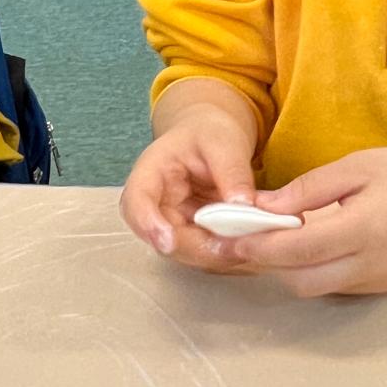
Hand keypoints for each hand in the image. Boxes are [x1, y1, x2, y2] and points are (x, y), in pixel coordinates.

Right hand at [120, 102, 257, 272]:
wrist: (210, 136)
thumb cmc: (209, 132)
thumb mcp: (223, 142)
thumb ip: (232, 171)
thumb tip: (242, 206)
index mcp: (150, 173)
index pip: (136, 202)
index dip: (148, 224)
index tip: (168, 241)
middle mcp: (154, 205)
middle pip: (162, 237)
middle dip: (198, 248)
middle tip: (236, 248)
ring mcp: (171, 223)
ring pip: (185, 251)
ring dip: (215, 254)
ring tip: (249, 246)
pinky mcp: (191, 235)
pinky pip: (204, 251)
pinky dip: (225, 252)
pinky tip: (249, 246)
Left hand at [225, 147, 386, 296]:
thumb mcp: (357, 166)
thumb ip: (309, 188)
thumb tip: (264, 206)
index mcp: (366, 228)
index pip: (301, 248)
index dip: (262, 246)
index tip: (231, 236)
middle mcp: (371, 264)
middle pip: (301, 279)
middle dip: (268, 262)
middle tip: (243, 239)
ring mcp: (376, 281)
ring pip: (314, 288)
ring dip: (287, 269)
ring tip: (270, 240)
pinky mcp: (379, 288)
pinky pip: (333, 286)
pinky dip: (311, 270)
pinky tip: (304, 247)